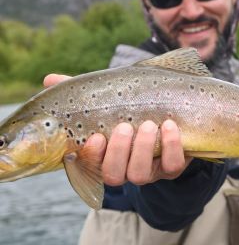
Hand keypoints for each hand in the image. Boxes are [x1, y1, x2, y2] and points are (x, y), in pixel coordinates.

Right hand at [44, 74, 191, 185]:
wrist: (169, 113)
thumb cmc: (132, 108)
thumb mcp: (108, 97)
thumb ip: (81, 91)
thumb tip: (49, 79)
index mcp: (106, 154)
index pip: (91, 166)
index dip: (92, 155)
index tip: (96, 136)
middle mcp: (124, 166)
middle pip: (114, 175)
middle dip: (119, 152)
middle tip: (125, 126)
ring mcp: (149, 169)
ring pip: (140, 174)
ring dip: (144, 149)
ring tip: (150, 124)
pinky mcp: (172, 166)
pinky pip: (172, 167)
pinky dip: (171, 147)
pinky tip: (170, 126)